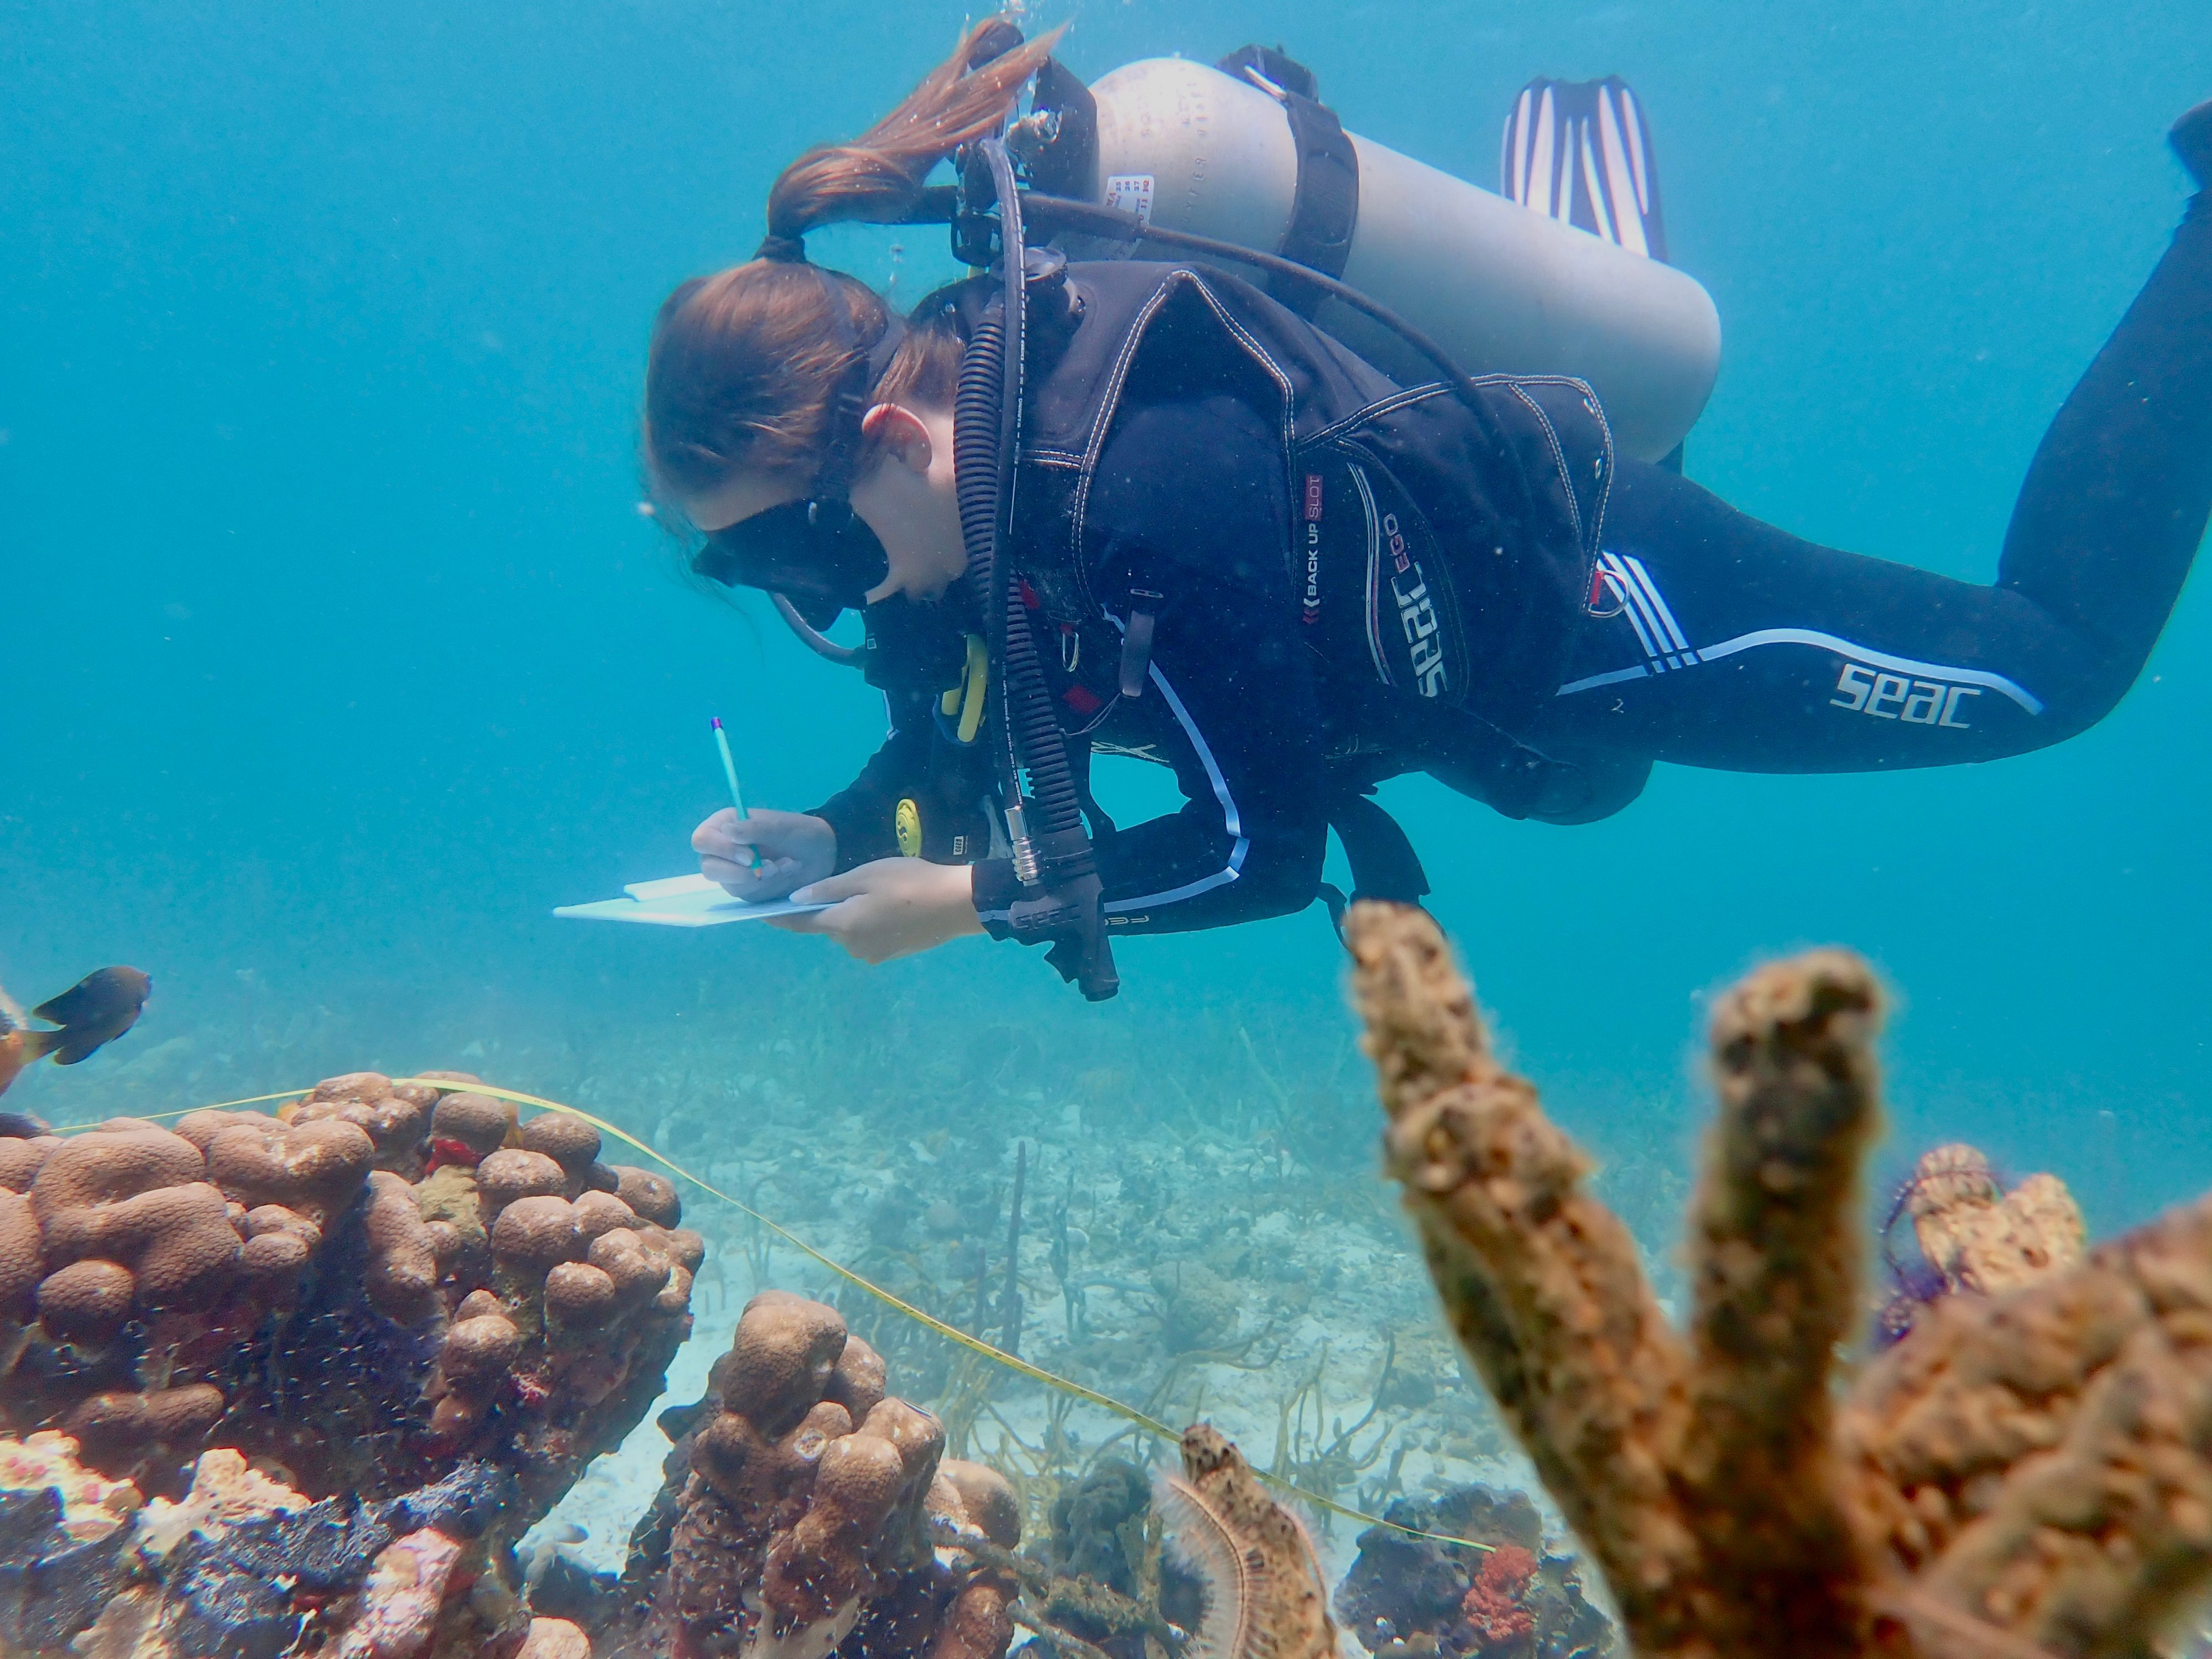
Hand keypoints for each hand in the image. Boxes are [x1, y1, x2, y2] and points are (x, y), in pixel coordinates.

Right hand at [693, 808, 834, 901]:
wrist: (821, 853)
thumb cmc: (798, 832)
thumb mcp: (780, 826)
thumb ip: (754, 828)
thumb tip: (727, 831)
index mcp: (723, 826)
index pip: (702, 840)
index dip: (722, 850)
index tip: (750, 857)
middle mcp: (722, 850)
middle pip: (710, 868)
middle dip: (742, 872)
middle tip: (772, 867)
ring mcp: (732, 873)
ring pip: (731, 886)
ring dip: (763, 879)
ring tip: (788, 865)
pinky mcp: (746, 890)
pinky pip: (749, 897)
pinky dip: (771, 887)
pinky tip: (787, 874)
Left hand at [769, 858, 983, 963]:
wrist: (957, 904)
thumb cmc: (909, 883)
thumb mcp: (865, 876)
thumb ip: (829, 889)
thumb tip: (796, 899)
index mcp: (842, 926)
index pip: (800, 923)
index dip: (780, 916)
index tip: (760, 911)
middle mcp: (852, 946)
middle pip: (827, 926)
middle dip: (827, 908)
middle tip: (843, 882)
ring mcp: (872, 954)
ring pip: (848, 931)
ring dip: (850, 915)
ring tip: (872, 892)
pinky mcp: (890, 954)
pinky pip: (867, 937)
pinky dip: (868, 923)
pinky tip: (887, 906)